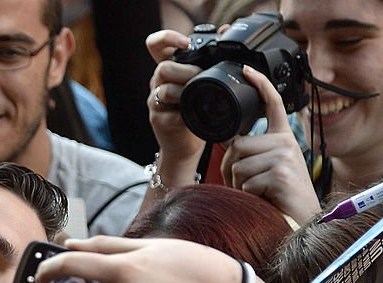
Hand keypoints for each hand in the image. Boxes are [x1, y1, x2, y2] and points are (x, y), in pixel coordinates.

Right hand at [145, 29, 209, 184]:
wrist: (183, 148)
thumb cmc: (194, 116)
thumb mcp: (200, 88)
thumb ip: (207, 66)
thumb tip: (226, 34)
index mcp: (169, 72)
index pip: (157, 46)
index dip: (167, 39)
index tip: (185, 43)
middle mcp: (158, 84)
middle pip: (163, 68)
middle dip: (185, 71)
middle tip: (200, 77)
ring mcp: (156, 103)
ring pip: (164, 89)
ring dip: (184, 91)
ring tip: (198, 97)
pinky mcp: (158, 120)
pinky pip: (170, 113)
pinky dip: (184, 115)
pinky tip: (193, 117)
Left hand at [220, 65, 318, 224]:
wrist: (303, 220)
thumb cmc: (281, 197)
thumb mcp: (267, 169)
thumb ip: (252, 154)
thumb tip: (229, 143)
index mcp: (283, 138)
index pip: (273, 104)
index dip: (260, 85)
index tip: (248, 71)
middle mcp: (286, 143)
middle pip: (238, 144)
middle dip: (232, 168)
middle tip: (245, 185)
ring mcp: (284, 156)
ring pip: (238, 164)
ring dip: (239, 184)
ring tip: (256, 193)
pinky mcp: (279, 172)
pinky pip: (245, 181)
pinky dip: (248, 194)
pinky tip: (264, 198)